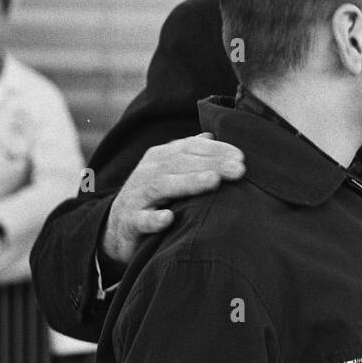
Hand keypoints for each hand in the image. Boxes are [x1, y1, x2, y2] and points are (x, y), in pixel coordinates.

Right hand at [102, 132, 244, 265]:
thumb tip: (213, 135)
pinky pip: (141, 220)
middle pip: (181, 164)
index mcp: (161, 157)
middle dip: (212, 165)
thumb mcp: (171, 172)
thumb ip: (191, 154)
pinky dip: (153, 219)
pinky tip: (169, 218)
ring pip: (162, 186)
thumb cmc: (155, 196)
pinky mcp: (129, 222)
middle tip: (239, 170)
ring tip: (214, 182)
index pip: (190, 147)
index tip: (242, 157)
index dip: (216, 150)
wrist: (119, 227)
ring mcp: (137, 196)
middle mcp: (148, 172)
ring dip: (189, 183)